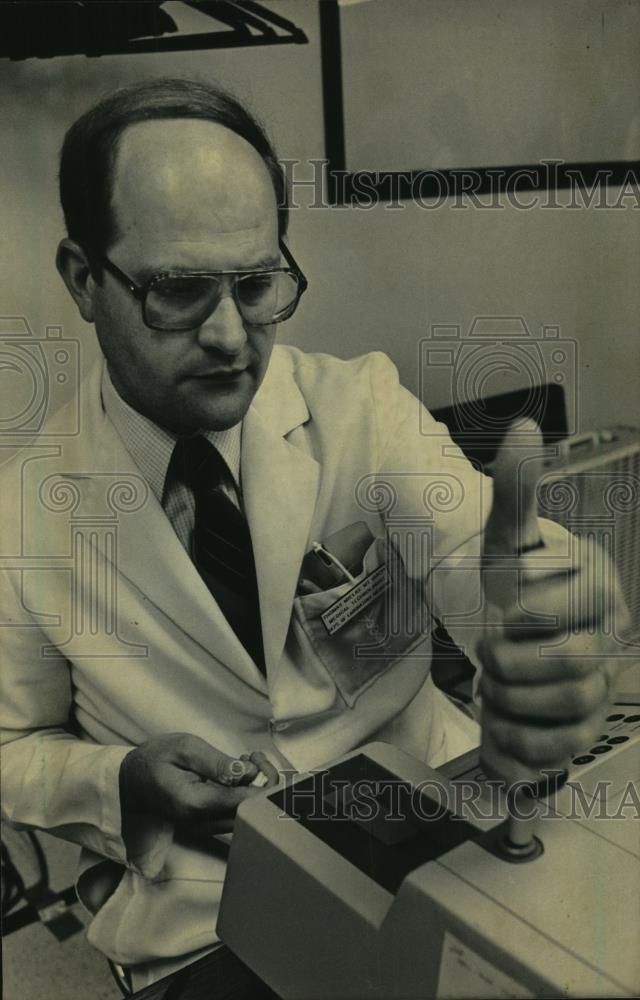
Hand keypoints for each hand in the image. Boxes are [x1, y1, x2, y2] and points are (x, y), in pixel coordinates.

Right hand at [119, 733, 278, 834]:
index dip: (262, 782)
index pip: (244, 802)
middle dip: (262, 784)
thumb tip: (248, 772)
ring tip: (245, 759)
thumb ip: (217, 762)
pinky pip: (234, 814)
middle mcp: (202, 822)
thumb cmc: (155, 759)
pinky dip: (244, 794)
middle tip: (253, 756)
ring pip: (245, 816)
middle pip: (250, 813)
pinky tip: (238, 772)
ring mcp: (204, 826)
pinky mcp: (206, 823)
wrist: (129, 781)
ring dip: (254, 788)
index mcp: (196, 803)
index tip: (258, 759)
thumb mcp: (184, 748)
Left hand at [478, 421, 628, 786]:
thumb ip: (517, 489)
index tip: (504, 608)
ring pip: (567, 711)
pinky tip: (498, 720)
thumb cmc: (510, 581)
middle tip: (490, 653)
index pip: (564, 610)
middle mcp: (611, 637)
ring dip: (512, 701)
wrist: (503, 626)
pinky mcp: (582, 729)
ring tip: (494, 682)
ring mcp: (601, 687)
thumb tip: (523, 430)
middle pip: (572, 666)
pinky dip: (513, 742)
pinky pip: (555, 752)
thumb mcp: (506, 537)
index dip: (521, 616)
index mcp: (598, 585)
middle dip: (513, 664)